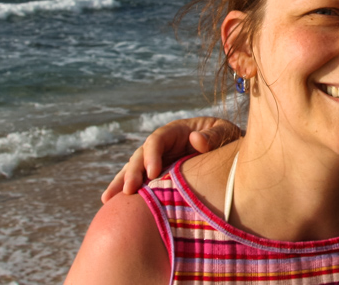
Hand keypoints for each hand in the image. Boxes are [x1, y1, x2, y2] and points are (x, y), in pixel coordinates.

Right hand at [101, 117, 240, 201]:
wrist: (231, 156)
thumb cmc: (229, 140)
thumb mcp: (226, 132)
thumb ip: (213, 136)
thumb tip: (195, 140)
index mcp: (177, 131)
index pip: (157, 139)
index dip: (152, 154)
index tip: (153, 173)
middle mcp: (164, 146)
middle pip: (140, 156)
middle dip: (132, 172)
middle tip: (128, 191)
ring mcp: (160, 161)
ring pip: (135, 170)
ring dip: (121, 183)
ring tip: (107, 200)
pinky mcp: (159, 177)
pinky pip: (141, 184)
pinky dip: (128, 193)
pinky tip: (113, 207)